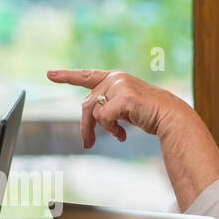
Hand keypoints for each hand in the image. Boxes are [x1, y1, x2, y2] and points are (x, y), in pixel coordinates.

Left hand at [46, 68, 183, 147]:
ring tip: (118, 135)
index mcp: (115, 78)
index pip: (86, 76)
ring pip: (94, 112)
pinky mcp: (124, 97)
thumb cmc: (148, 114)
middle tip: (88, 144)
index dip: (67, 76)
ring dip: (103, 129)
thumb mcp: (123, 108)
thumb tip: (88, 122)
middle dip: (86, 126)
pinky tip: (123, 135)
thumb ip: (106, 107)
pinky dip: (111, 130)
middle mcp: (115, 78)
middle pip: (87, 104)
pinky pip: (104, 118)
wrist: (170, 117)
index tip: (49, 74)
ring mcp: (120, 86)